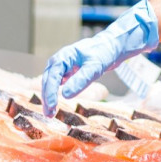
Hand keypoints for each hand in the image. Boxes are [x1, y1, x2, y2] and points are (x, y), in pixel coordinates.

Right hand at [41, 0, 158, 116]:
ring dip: (49, 96)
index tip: (52, 106)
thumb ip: (81, 80)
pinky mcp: (69, 71)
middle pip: (48, 80)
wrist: (113, 46)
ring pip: (51, 82)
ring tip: (51, 113)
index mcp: (64, 56)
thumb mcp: (94, 67)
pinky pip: (58, 83)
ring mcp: (64, 66)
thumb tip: (65, 95)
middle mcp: (61, 60)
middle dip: (47, 97)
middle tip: (49, 115)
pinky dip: (55, 93)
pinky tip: (57, 104)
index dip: (50, 92)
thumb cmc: (104, 53)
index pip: (52, 76)